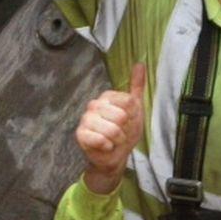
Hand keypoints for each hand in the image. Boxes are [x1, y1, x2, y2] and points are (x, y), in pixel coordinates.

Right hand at [75, 64, 146, 193]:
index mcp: (107, 97)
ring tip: (114, 140)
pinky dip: (108, 146)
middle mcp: (94, 104)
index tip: (129, 121)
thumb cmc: (126, 132)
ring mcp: (85, 119)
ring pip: (112, 129)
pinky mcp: (80, 134)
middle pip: (121, 116)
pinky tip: (105, 146)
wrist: (116, 155)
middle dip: (126, 130)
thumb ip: (137, 86)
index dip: (133, 116)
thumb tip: (140, 64)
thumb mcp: (136, 109)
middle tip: (121, 133)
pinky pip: (101, 139)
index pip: (129, 102)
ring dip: (118, 140)